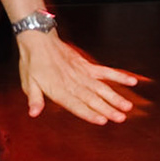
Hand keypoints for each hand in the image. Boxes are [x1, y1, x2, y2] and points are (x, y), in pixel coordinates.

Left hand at [16, 32, 140, 123]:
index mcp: (58, 89)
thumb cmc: (32, 63)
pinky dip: (118, 76)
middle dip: (107, 109)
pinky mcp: (87, 66)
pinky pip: (104, 71)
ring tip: (128, 107)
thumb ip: (34, 99)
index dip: (89, 113)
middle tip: (121, 118)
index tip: (102, 121)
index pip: (75, 104)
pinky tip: (132, 81)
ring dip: (115, 97)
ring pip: (101, 87)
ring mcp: (82, 73)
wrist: (39, 39)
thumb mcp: (28, 82)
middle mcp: (72, 82)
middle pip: (92, 98)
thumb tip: (33, 113)